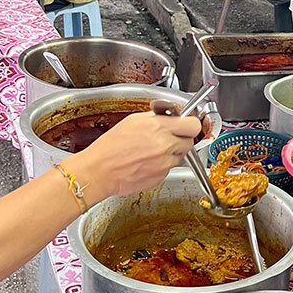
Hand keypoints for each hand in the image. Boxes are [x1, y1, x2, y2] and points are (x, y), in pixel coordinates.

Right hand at [75, 112, 201, 198]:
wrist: (100, 171)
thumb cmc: (111, 147)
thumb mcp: (133, 121)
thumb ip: (157, 118)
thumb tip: (171, 116)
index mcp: (159, 127)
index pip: (192, 124)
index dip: (190, 124)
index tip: (186, 124)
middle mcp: (166, 145)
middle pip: (190, 140)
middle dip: (182, 138)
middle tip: (169, 137)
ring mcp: (166, 163)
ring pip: (181, 155)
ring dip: (172, 152)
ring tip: (153, 151)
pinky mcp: (162, 176)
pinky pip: (170, 167)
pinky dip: (163, 164)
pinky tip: (148, 161)